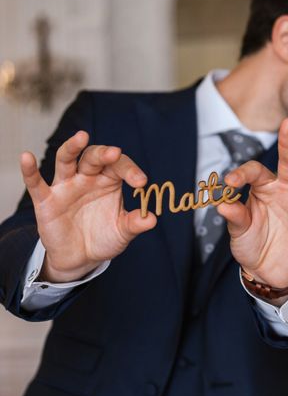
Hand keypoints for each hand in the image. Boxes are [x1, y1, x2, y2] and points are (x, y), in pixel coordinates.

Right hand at [21, 131, 155, 281]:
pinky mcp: (47, 200)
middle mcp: (88, 177)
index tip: (142, 182)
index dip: (131, 170)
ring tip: (82, 137)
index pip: (120, 166)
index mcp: (109, 180)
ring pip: (67, 160)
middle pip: (94, 157)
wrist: (80, 258)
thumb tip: (152, 219)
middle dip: (104, 154)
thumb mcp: (122, 232)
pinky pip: (36, 183)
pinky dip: (30, 170)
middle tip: (115, 153)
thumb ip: (135, 224)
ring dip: (73, 148)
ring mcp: (66, 186)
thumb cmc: (103, 237)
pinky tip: (27, 156)